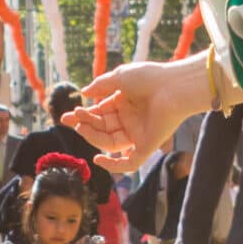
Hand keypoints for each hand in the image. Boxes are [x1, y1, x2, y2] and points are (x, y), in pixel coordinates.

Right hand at [64, 57, 208, 170]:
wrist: (174, 87)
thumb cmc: (149, 78)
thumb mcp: (120, 78)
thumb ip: (101, 85)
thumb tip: (83, 92)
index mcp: (125, 103)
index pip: (101, 113)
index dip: (84, 115)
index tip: (69, 114)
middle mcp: (131, 120)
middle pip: (103, 129)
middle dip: (86, 124)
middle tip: (70, 119)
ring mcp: (138, 134)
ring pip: (110, 143)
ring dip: (93, 137)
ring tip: (80, 127)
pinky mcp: (147, 146)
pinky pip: (129, 163)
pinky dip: (114, 165)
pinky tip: (98, 159)